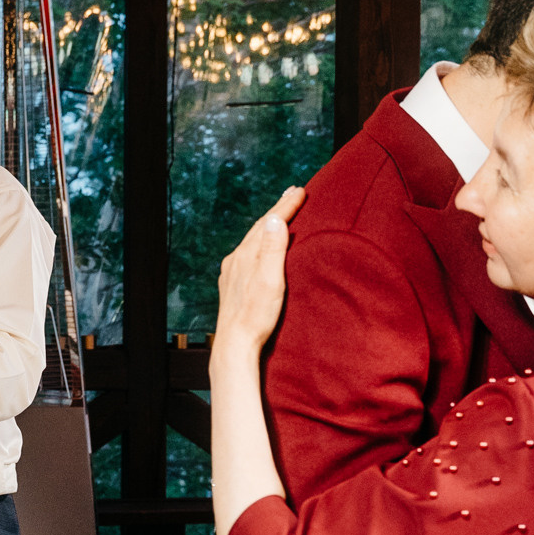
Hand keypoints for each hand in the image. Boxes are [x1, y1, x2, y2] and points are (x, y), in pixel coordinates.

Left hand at [214, 187, 304, 354]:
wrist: (235, 345)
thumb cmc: (257, 316)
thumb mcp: (271, 282)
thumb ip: (273, 250)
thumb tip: (276, 219)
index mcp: (247, 254)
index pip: (270, 222)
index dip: (287, 205)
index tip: (301, 190)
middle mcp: (236, 259)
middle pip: (260, 227)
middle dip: (278, 209)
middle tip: (293, 192)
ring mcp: (231, 271)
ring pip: (252, 239)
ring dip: (268, 224)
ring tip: (280, 214)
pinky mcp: (231, 284)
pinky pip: (247, 253)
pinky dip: (259, 242)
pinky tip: (260, 247)